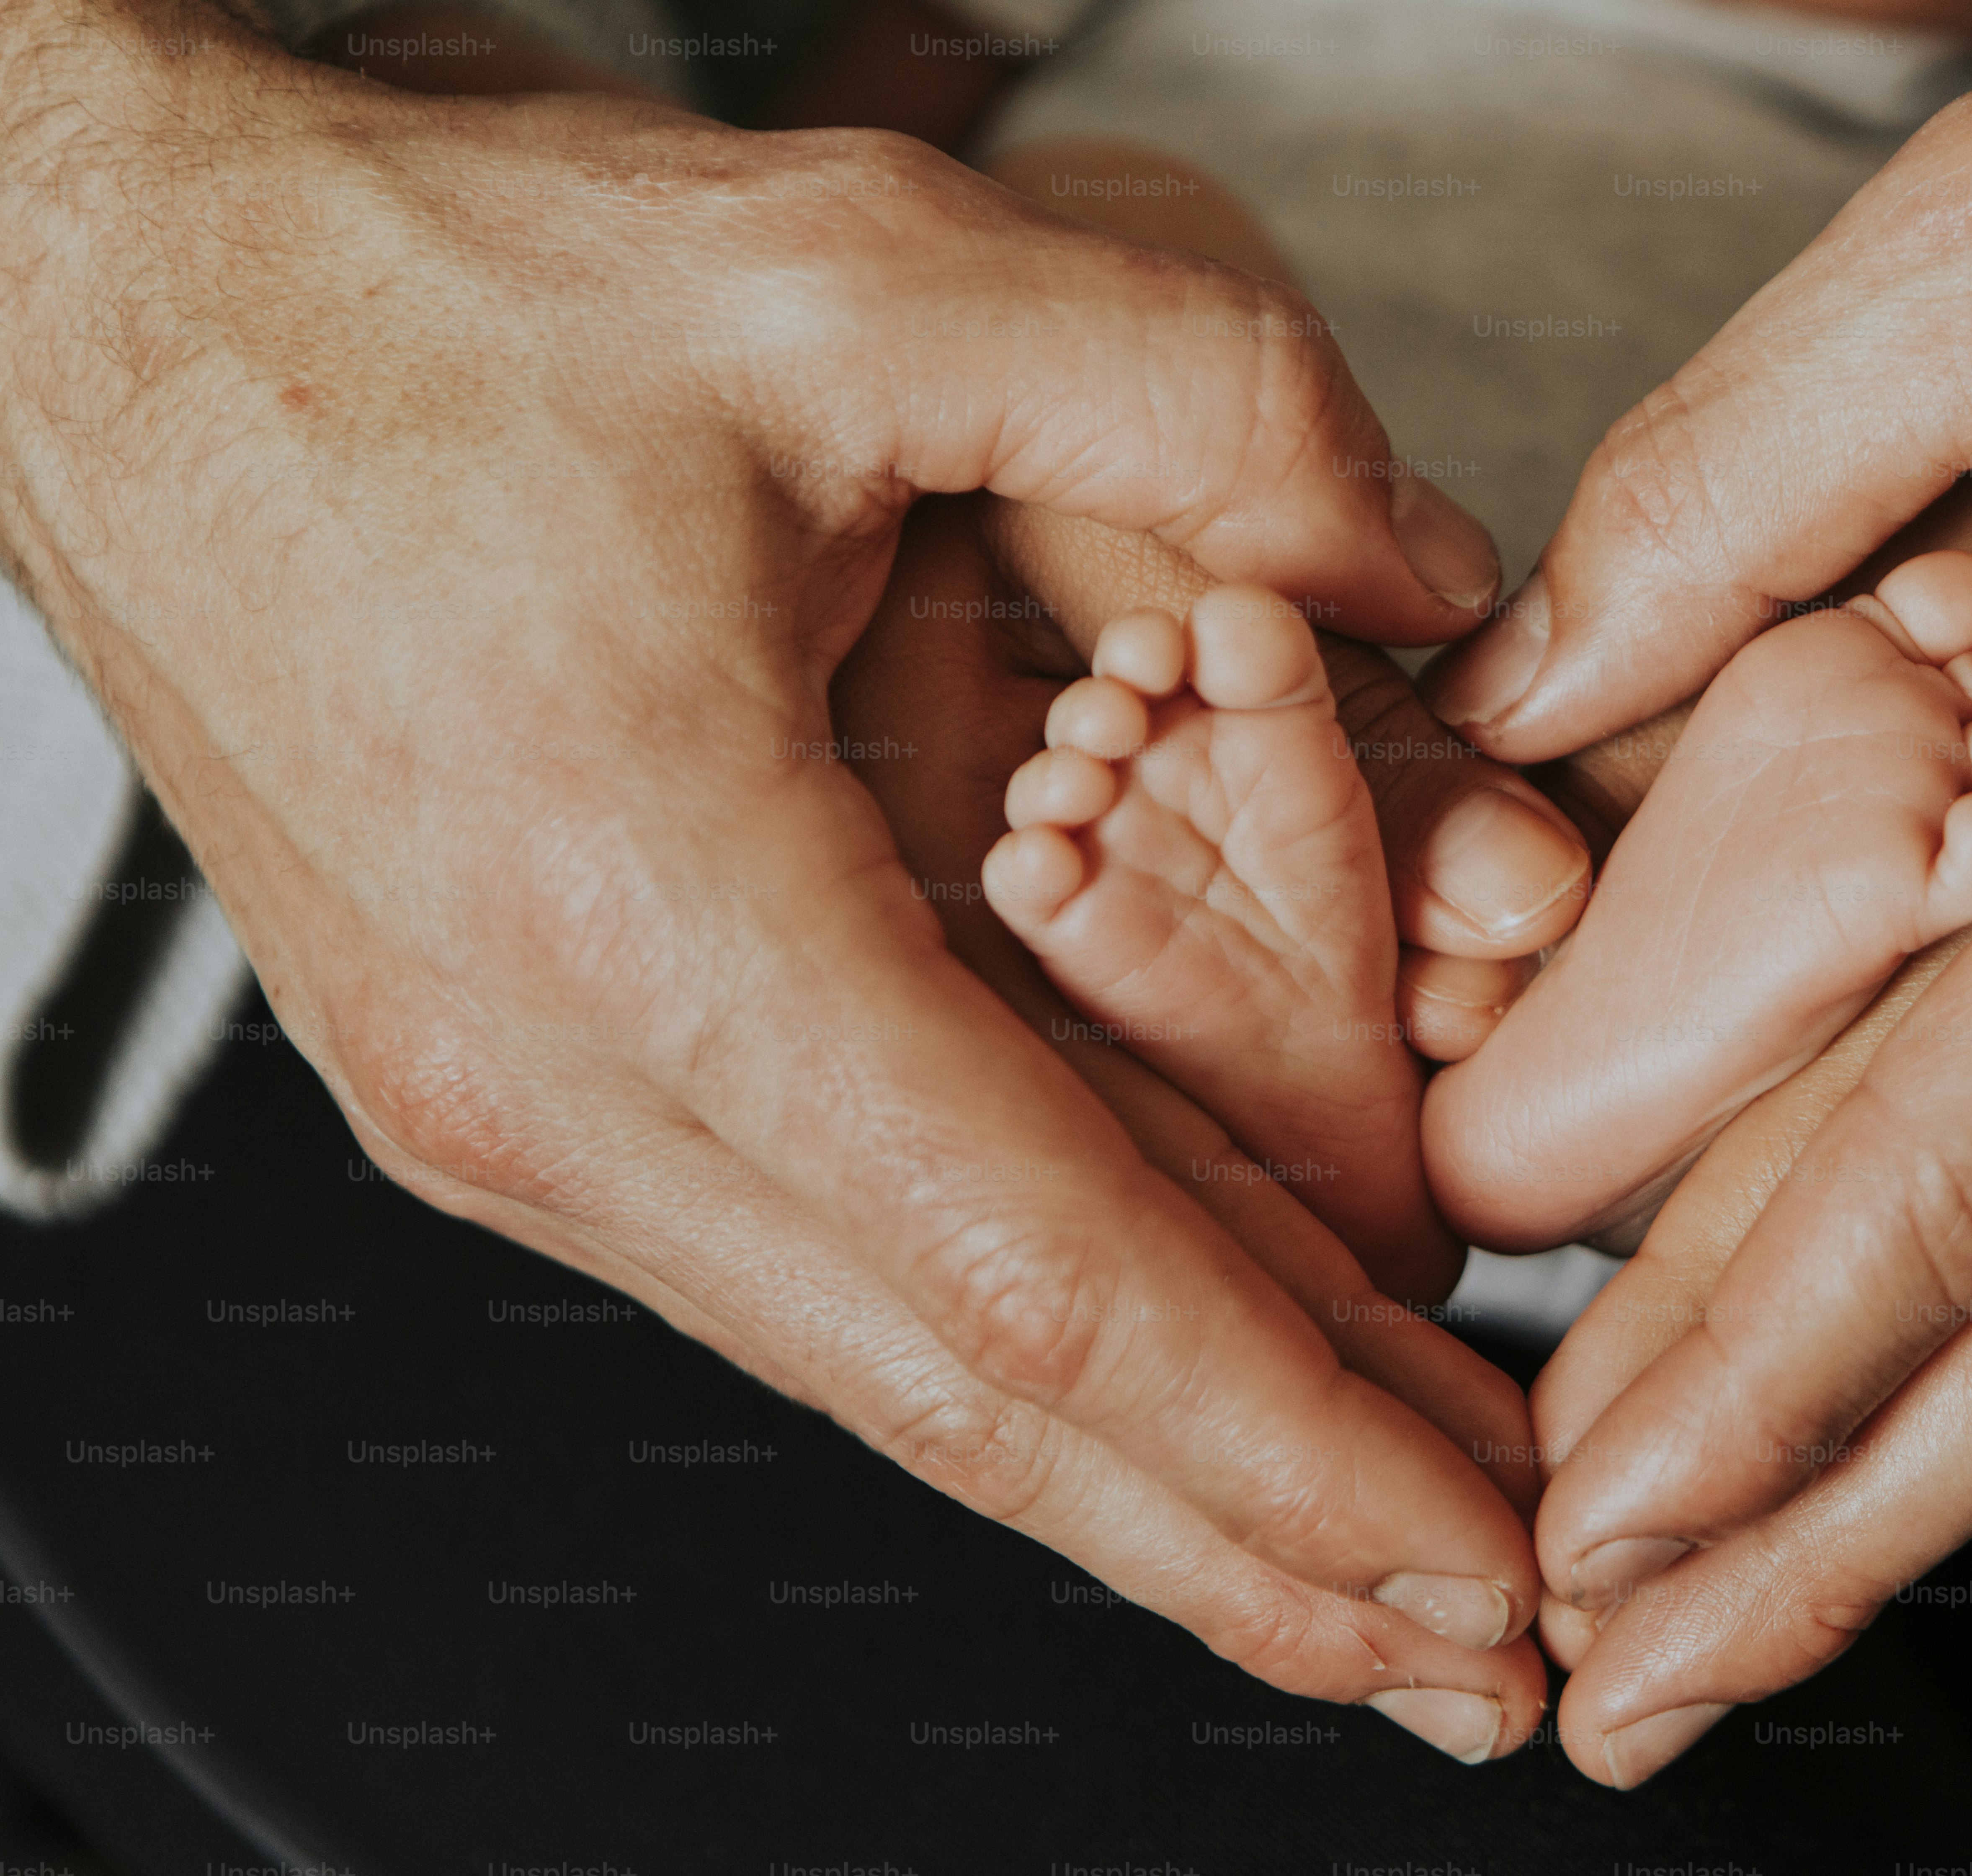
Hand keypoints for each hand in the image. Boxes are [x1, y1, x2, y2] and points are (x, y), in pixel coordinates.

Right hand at [0, 0, 1562, 1749]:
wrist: (131, 314)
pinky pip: (820, 1269)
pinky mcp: (524, 1076)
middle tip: (1484, 1650)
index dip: (1287, 1441)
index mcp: (646, 908)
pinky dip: (1014, 1355)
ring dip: (1150, 1481)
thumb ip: (1195, 396)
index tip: (1470, 1553)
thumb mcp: (853, 270)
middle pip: (980, 1395)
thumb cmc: (418, 298)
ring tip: (1370, 1564)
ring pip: (899, 1366)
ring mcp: (524, 1102)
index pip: (1041, 1273)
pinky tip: (1155, 1387)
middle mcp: (562, 1070)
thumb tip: (1414, 559)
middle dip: (1258, 1544)